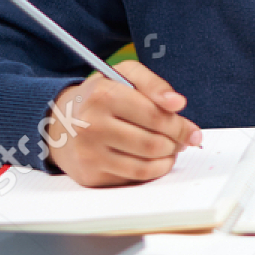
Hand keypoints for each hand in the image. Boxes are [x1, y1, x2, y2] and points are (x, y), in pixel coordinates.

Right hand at [44, 60, 201, 186]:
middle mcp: (92, 125)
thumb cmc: (101, 97)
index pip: (155, 116)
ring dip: (167, 159)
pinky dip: (153, 171)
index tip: (193, 131)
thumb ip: (154, 84)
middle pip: (153, 143)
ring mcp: (89, 153)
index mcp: (103, 96)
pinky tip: (156, 161)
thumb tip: (178, 103)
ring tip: (170, 150)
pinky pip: (133, 178)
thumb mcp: (125, 76)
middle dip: (175, 143)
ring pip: (146, 165)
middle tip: (182, 141)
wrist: (60, 122)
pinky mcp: (91, 175)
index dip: (181, 126)